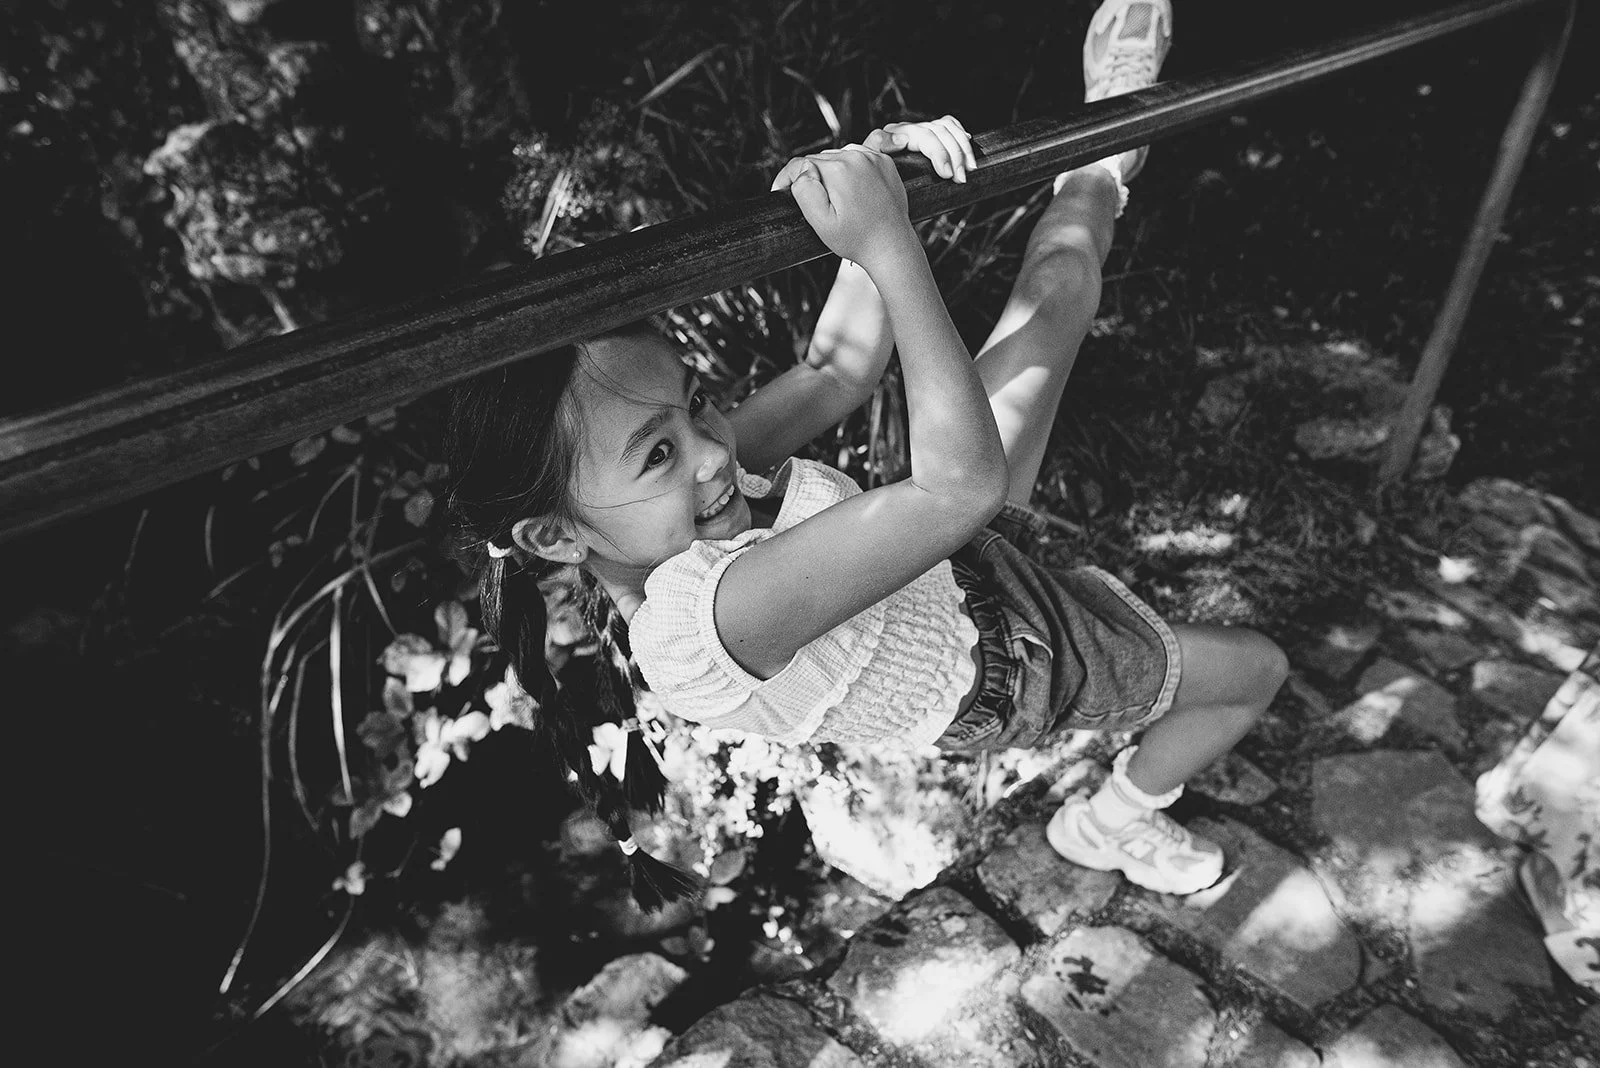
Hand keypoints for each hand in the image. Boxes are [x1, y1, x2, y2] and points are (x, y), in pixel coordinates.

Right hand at [770, 145, 914, 269]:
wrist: (891, 246)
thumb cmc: (857, 239)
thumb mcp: (821, 222)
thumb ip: (804, 191)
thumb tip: (802, 169)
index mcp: (838, 169)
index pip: (801, 163)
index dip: (788, 178)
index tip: (781, 191)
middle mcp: (857, 156)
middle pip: (820, 159)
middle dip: (813, 178)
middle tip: (818, 205)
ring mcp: (873, 157)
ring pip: (838, 157)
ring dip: (832, 173)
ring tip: (838, 201)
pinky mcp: (884, 161)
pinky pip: (858, 158)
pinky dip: (852, 170)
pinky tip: (853, 191)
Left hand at [863, 115, 976, 182]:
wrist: (867, 187)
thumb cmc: (870, 180)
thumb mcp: (871, 164)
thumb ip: (878, 146)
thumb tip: (902, 139)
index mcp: (893, 134)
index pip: (924, 136)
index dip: (939, 153)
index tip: (947, 175)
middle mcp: (906, 129)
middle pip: (939, 132)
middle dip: (955, 155)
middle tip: (961, 178)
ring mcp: (917, 130)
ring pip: (947, 128)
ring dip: (962, 147)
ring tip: (969, 169)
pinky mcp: (926, 135)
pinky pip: (948, 125)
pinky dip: (959, 133)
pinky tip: (967, 141)